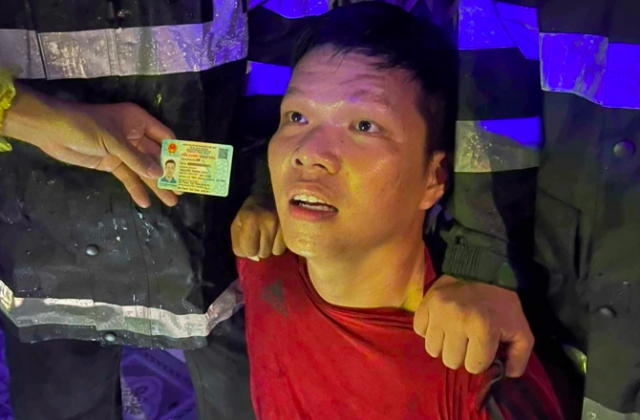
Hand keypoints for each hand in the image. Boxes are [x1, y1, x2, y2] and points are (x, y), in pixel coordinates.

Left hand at [40, 102, 178, 207]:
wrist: (51, 131)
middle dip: (169, 173)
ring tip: (171, 202)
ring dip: (156, 185)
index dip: (177, 152)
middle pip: (157, 156)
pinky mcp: (112, 163)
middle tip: (183, 190)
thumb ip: (137, 159)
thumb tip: (160, 174)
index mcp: (138, 121)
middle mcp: (134, 135)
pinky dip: (136, 188)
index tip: (190, 167)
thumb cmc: (84, 126)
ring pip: (144, 169)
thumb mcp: (113, 141)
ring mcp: (123, 151)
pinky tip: (145, 202)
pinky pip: (128, 177)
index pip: (165, 137)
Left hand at [232, 195, 286, 259]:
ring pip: (275, 252)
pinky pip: (285, 248)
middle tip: (260, 235)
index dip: (247, 248)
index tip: (249, 238)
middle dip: (260, 248)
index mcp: (249, 218)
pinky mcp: (294, 227)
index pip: (248, 251)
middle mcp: (268, 220)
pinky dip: (280, 244)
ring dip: (270, 247)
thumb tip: (255, 258)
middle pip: (263, 253)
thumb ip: (239, 245)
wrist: (270, 195)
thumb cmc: (250, 213)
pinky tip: (278, 234)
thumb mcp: (236, 226)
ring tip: (269, 234)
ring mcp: (283, 223)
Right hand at [413, 275, 533, 377]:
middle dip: (461, 355)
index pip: (473, 366)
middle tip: (468, 342)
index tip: (484, 347)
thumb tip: (505, 374)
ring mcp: (438, 312)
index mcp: (482, 329)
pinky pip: (420, 330)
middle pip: (450, 361)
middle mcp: (457, 322)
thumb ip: (519, 358)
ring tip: (453, 334)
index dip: (481, 360)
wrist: (481, 268)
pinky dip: (429, 331)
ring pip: (432, 349)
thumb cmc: (501, 302)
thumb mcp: (521, 330)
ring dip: (443, 345)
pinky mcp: (425, 303)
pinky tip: (441, 324)